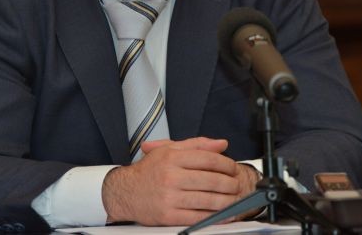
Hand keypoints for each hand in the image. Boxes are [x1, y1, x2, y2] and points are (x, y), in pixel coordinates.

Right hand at [101, 137, 257, 225]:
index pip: (207, 159)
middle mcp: (171, 176)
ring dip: (226, 202)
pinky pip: (197, 217)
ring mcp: (169, 197)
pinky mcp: (168, 216)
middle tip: (237, 185)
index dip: (226, 164)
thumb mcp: (169, 150)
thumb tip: (221, 144)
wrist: (125, 192)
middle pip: (210, 180)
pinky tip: (222, 215)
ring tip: (234, 199)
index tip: (233, 168)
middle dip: (229, 184)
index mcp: (172, 158)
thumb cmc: (149, 171)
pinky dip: (213, 218)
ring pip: (207, 200)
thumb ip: (197, 145)